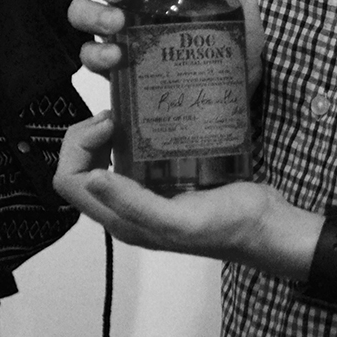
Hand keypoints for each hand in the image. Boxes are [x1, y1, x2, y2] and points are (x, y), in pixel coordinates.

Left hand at [54, 111, 318, 276]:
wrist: (267, 225)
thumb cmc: (228, 226)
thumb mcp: (179, 220)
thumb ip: (134, 205)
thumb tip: (92, 178)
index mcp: (121, 219)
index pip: (69, 181)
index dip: (78, 149)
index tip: (110, 125)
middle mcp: (126, 206)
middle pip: (81, 165)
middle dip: (88, 134)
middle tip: (117, 113)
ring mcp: (145, 191)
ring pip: (104, 156)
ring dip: (108, 130)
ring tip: (131, 110)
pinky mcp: (166, 177)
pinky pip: (135, 151)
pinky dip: (134, 130)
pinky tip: (153, 114)